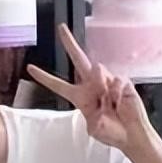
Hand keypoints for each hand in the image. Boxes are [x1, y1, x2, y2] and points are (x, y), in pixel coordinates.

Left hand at [27, 24, 161, 162]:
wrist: (131, 134)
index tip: (30, 68)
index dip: (44, 77)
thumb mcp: (96, 128)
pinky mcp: (122, 80)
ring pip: (99, 72)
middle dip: (70, 43)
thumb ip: (93, 110)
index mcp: (80, 97)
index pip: (58, 85)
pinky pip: (115, 81)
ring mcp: (107, 81)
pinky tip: (120, 102)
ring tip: (111, 105)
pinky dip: (117, 93)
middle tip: (60, 28)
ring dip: (103, 88)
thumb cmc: (112, 132)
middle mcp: (92, 85)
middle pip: (79, 59)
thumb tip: (98, 85)